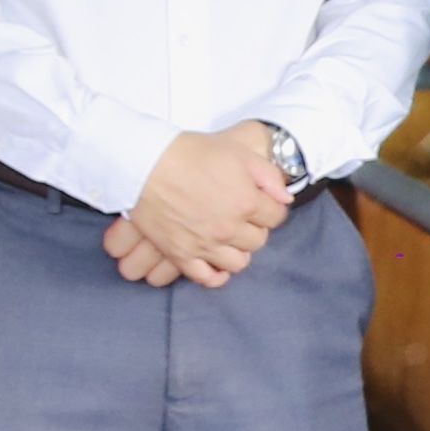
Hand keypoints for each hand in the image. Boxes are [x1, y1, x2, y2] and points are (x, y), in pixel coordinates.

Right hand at [119, 127, 295, 286]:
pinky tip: (215, 263)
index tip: (261, 202)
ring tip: (229, 237)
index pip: (276, 217)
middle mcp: (229, 228)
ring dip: (238, 250)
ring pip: (238, 262)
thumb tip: (284, 199)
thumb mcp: (237, 153)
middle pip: (258, 240)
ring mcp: (205, 245)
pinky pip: (206, 277)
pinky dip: (215, 274)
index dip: (270, 208)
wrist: (144, 164)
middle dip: (254, 227)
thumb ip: (267, 176)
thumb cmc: (189, 153)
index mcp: (246, 202)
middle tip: (242, 216)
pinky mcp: (181, 255)